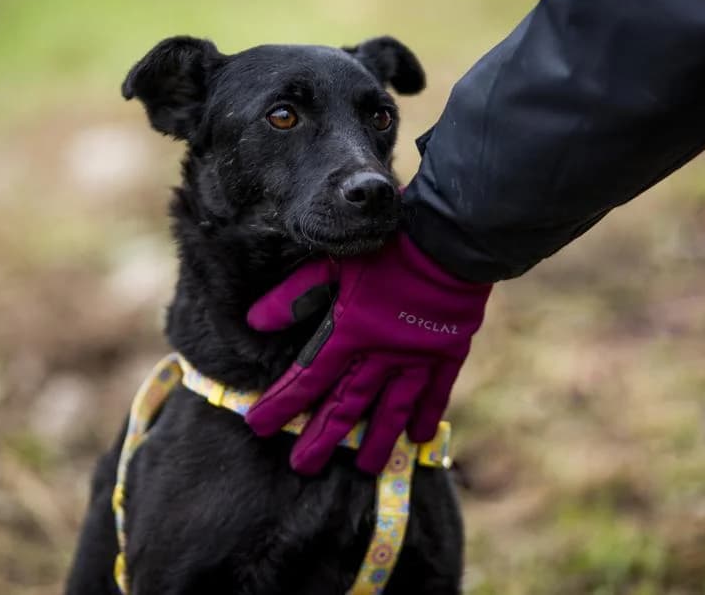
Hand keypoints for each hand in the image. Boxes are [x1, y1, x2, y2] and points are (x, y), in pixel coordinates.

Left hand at [244, 233, 491, 474]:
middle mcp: (380, 354)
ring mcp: (416, 358)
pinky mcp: (447, 354)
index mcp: (349, 331)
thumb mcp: (333, 262)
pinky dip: (426, 416)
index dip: (281, 404)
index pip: (307, 377)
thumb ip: (295, 296)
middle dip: (322, 438)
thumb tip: (255, 322)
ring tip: (363, 467)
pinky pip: (435, 394)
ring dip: (376, 441)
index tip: (259, 426)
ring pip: (391, 409)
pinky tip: (418, 438)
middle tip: (303, 467)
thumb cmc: (388, 245)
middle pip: (347, 405)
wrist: (449, 238)